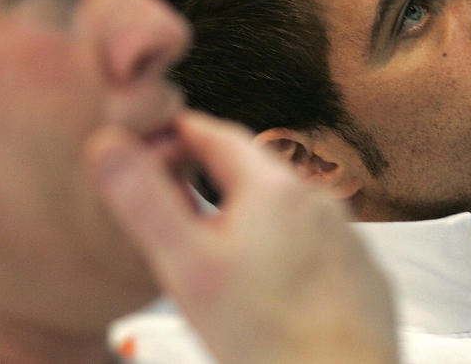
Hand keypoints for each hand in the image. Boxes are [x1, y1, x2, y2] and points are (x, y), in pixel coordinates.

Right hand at [87, 111, 397, 363]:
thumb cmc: (266, 337)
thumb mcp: (188, 267)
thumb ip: (146, 203)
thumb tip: (109, 146)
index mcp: (273, 188)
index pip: (218, 136)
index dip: (181, 132)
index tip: (157, 136)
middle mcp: (318, 201)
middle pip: (255, 170)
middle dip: (214, 171)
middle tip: (179, 183)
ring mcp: (346, 236)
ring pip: (287, 208)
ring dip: (252, 211)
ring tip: (220, 236)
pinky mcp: (361, 271)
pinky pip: (316, 243)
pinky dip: (287, 248)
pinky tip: (270, 277)